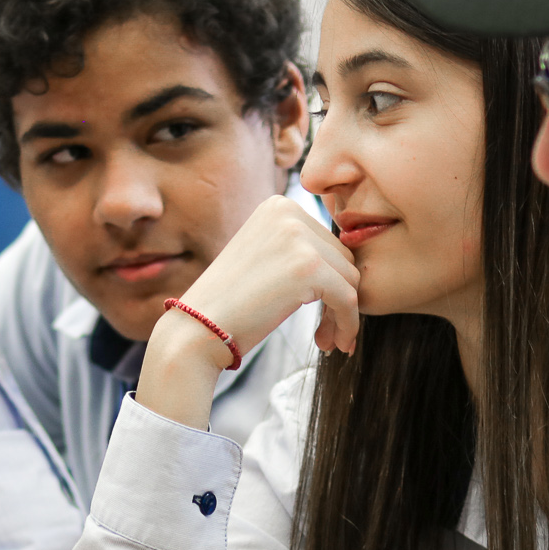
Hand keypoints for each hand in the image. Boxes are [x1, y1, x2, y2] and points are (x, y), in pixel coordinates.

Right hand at [178, 194, 358, 357]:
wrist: (197, 328)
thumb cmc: (229, 304)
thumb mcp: (264, 258)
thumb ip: (299, 250)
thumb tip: (351, 265)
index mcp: (278, 205)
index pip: (329, 243)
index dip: (331, 282)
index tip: (323, 312)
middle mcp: (288, 212)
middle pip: (344, 259)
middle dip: (339, 299)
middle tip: (325, 333)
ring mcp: (298, 238)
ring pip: (351, 280)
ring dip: (342, 316)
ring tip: (325, 341)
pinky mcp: (307, 267)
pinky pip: (349, 299)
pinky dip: (347, 325)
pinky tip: (333, 344)